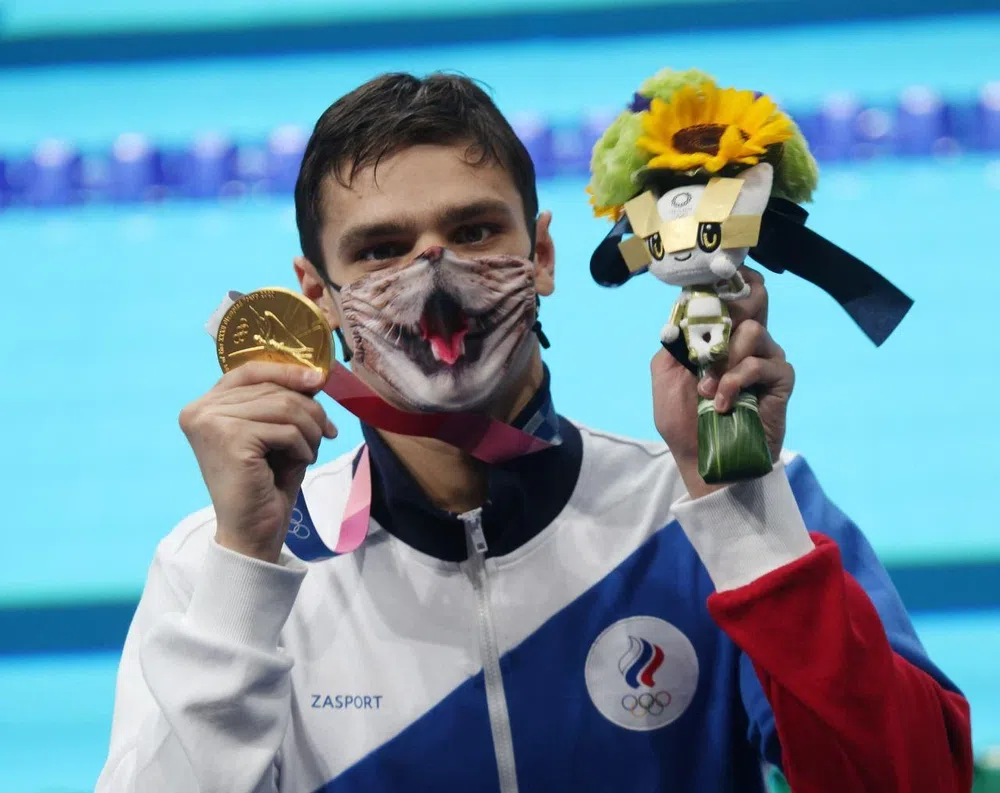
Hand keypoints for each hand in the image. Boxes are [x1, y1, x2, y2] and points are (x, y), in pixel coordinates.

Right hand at [179, 362, 336, 562]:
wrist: (254, 531)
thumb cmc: (266, 482)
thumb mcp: (276, 432)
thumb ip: (284, 401)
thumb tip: (314, 375)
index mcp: (205, 405)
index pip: (250, 370)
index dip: (287, 371)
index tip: (318, 379)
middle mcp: (200, 410)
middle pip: (272, 389)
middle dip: (309, 410)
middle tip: (326, 433)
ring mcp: (211, 422)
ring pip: (284, 406)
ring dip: (310, 430)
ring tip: (310, 452)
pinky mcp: (229, 438)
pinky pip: (286, 429)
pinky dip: (303, 446)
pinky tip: (299, 463)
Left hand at [651, 266, 794, 498]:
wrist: (706, 461)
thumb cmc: (683, 423)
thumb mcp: (664, 379)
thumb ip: (673, 344)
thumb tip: (681, 316)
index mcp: (718, 337)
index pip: (731, 297)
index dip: (726, 284)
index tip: (712, 280)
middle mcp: (744, 343)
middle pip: (752, 300)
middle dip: (728, 314)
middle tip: (709, 341)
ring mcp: (764, 359)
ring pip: (754, 331)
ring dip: (724, 360)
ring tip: (707, 390)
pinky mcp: (780, 380)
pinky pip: (762, 363)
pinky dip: (736, 380)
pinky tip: (723, 402)